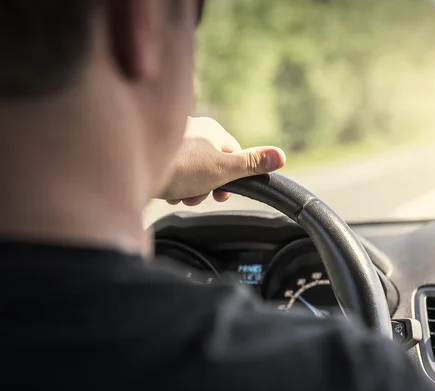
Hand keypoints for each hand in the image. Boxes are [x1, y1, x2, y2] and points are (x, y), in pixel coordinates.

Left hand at [160, 117, 285, 205]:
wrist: (133, 169)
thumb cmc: (181, 168)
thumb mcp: (223, 168)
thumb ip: (252, 164)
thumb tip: (282, 156)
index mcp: (212, 129)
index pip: (234, 155)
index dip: (232, 179)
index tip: (223, 194)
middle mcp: (192, 130)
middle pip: (212, 166)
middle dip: (206, 187)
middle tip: (196, 196)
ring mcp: (172, 141)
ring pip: (191, 171)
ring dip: (189, 189)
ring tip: (179, 194)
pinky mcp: (155, 153)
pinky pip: (173, 171)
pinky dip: (172, 184)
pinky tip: (166, 191)